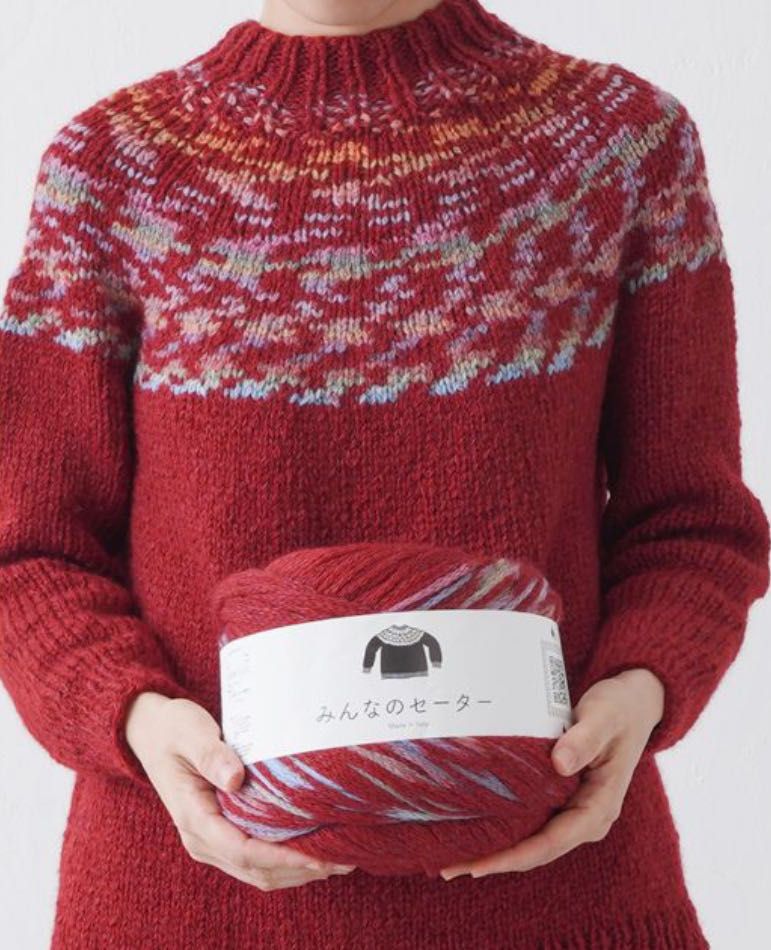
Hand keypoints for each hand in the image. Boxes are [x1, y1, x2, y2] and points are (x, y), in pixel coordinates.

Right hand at [125, 691, 356, 889]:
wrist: (152, 732)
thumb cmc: (174, 728)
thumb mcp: (190, 732)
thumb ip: (212, 755)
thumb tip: (235, 778)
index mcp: (192, 817)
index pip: (243, 850)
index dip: (282, 857)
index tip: (317, 856)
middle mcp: (200, 838)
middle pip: (255, 870)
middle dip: (300, 870)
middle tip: (344, 860)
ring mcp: (209, 840)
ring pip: (257, 872)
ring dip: (296, 872)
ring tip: (338, 861)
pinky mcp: (220, 834)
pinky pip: (254, 860)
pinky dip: (284, 862)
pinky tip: (312, 852)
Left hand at [439, 667, 664, 879]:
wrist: (633, 703)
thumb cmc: (618, 708)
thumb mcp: (604, 717)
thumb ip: (584, 739)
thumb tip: (560, 764)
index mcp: (601, 806)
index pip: (553, 841)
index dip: (515, 856)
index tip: (480, 864)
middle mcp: (588, 817)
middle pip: (538, 850)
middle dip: (496, 861)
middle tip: (450, 867)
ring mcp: (575, 811)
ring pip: (533, 841)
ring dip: (497, 850)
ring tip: (454, 857)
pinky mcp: (564, 800)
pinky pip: (533, 823)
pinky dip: (506, 831)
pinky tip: (477, 831)